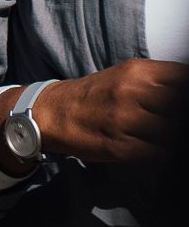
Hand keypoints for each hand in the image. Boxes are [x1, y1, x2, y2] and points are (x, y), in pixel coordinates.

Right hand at [31, 58, 186, 165]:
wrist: (52, 113)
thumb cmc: (96, 95)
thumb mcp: (128, 75)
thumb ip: (163, 82)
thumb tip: (186, 94)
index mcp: (138, 72)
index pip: (185, 78)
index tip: (182, 102)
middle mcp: (131, 93)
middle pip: (180, 107)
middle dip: (178, 116)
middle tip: (168, 120)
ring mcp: (124, 121)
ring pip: (173, 133)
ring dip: (171, 136)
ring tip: (160, 134)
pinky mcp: (119, 147)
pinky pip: (159, 154)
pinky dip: (162, 153)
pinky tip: (155, 148)